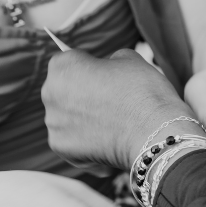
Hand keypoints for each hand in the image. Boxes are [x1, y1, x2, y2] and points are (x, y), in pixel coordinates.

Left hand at [42, 48, 200, 170]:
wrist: (155, 134)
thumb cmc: (144, 93)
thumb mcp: (130, 60)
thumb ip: (110, 60)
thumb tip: (107, 66)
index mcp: (62, 65)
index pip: (72, 62)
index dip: (90, 70)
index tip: (105, 79)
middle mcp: (50, 91)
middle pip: (65, 91)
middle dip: (83, 96)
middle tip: (111, 104)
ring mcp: (52, 120)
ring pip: (66, 117)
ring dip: (83, 121)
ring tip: (110, 125)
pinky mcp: (59, 146)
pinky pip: (71, 142)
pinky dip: (86, 144)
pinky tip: (107, 143)